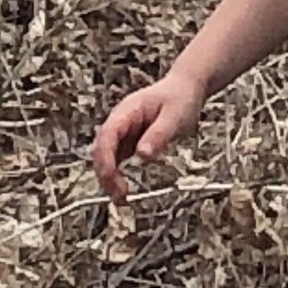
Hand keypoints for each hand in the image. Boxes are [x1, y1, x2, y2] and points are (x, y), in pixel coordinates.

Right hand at [93, 68, 208, 193]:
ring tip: (121, 199)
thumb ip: (158, 134)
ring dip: (109, 178)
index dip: (105, 157)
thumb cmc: (180, 97)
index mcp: (127, 111)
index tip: (110, 176)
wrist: (185, 88)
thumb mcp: (175, 115)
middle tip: (119, 196)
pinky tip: (124, 189)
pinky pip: (118, 160)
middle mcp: (120, 122)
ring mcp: (124, 133)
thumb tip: (142, 155)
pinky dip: (118, 176)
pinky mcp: (130, 142)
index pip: (107, 135)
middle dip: (106, 174)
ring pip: (107, 158)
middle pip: (102, 149)